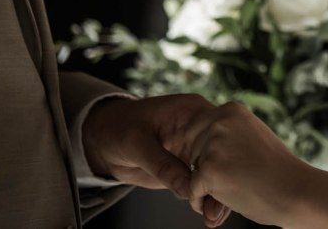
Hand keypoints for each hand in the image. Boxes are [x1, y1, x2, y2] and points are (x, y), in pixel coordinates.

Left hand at [82, 94, 231, 226]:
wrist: (104, 139)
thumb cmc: (118, 127)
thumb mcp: (137, 143)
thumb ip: (162, 164)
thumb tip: (188, 187)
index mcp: (192, 112)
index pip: (218, 132)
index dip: (223, 156)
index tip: (221, 180)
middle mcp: (199, 130)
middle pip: (221, 155)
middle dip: (223, 181)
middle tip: (220, 206)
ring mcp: (195, 149)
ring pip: (216, 172)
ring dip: (217, 194)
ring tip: (214, 216)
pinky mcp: (188, 167)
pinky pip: (203, 183)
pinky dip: (206, 199)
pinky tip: (210, 214)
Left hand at [184, 102, 315, 226]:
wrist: (294, 190)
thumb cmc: (277, 168)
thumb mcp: (252, 134)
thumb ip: (229, 130)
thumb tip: (201, 135)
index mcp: (230, 109)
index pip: (196, 128)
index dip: (205, 149)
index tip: (226, 163)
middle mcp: (219, 122)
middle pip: (191, 148)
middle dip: (202, 165)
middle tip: (230, 178)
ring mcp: (213, 146)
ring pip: (192, 170)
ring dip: (204, 184)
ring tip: (232, 189)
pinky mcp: (209, 171)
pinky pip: (192, 190)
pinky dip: (201, 201)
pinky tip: (223, 204)